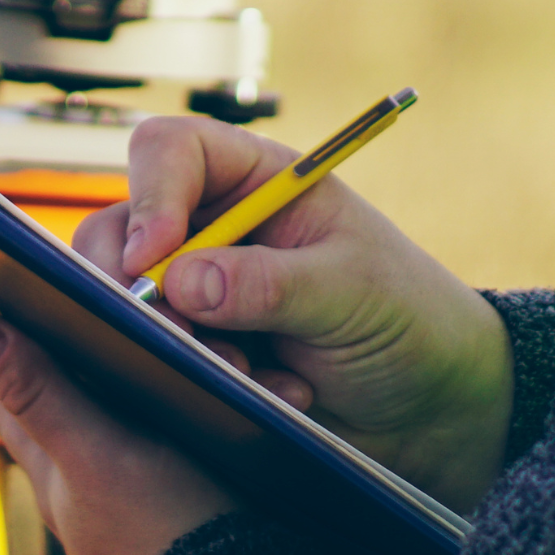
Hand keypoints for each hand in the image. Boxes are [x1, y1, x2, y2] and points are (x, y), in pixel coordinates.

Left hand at [0, 312, 234, 554]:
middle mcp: (80, 444)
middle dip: (134, 318)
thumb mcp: (94, 453)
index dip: (47, 301)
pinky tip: (249, 373)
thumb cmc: (157, 532)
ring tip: (228, 350)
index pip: (24, 347)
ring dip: (188, 347)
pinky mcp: (183, 454)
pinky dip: (216, 379)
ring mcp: (133, 450)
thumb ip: (37, 389)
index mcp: (44, 440)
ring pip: (149, 366)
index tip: (92, 266)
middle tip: (177, 304)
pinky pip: (192, 394)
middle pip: (89, 349)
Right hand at [73, 115, 512, 513]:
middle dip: (136, 285)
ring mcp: (201, 291)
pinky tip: (268, 394)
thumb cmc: (408, 317)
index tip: (156, 257)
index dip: (151, 193)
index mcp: (258, 179)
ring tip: (245, 373)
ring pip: (128, 300)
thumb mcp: (352, 292)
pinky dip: (199, 382)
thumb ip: (272, 284)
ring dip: (172, 342)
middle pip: (122, 226)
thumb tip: (182, 282)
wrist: (431, 404)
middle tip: (178, 334)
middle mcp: (217, 226)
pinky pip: (156, 361)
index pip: (170, 150)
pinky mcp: (200, 349)